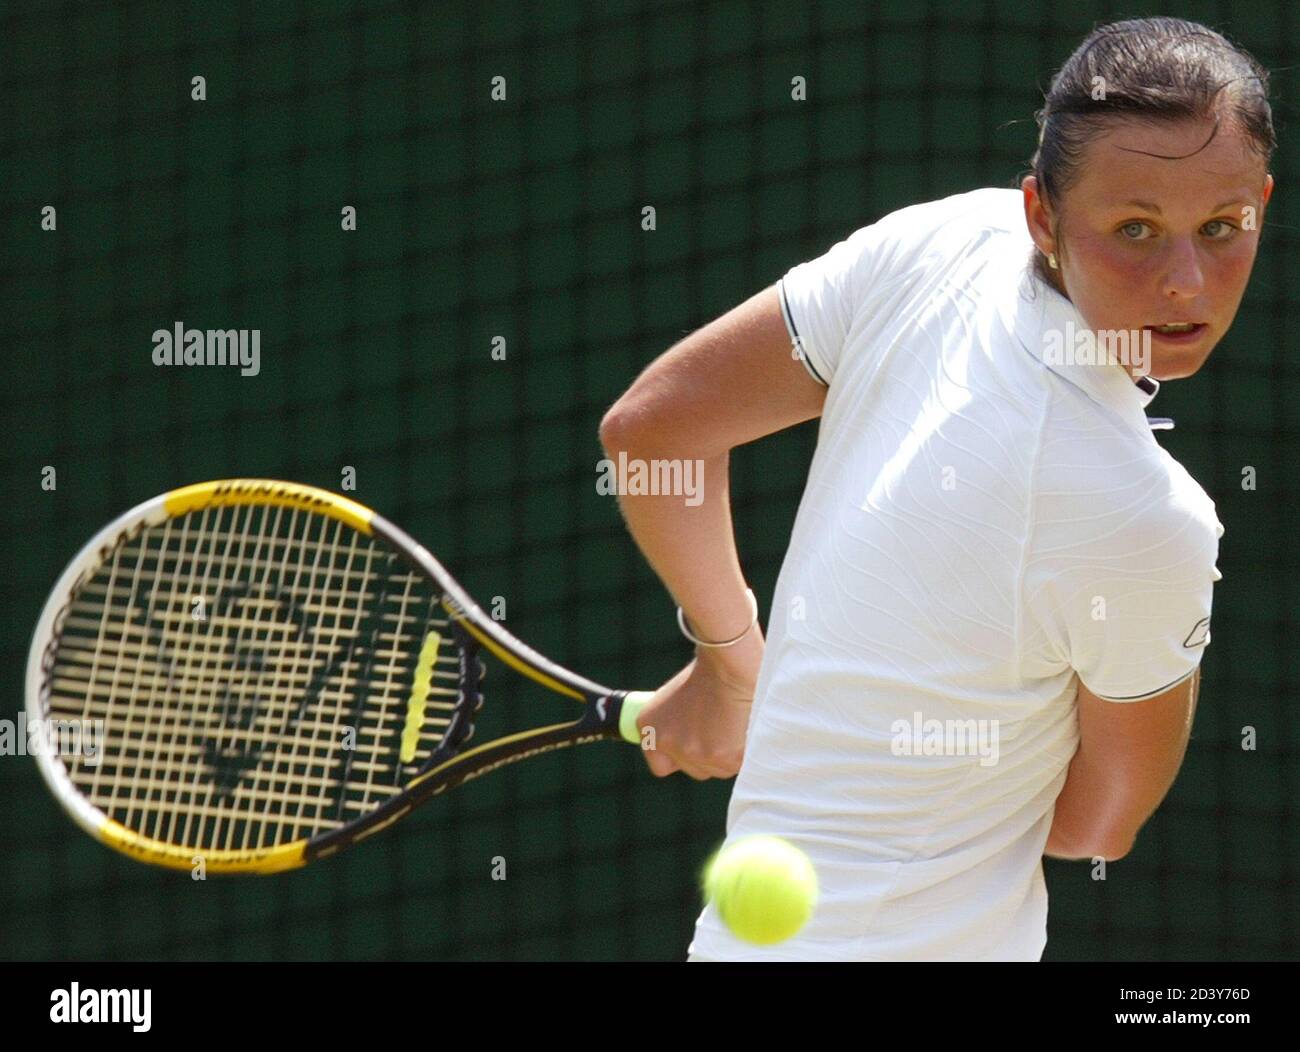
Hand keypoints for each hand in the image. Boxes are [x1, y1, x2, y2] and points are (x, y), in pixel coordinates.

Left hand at [634, 628, 764, 779]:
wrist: (731, 662)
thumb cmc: (711, 669)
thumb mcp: (678, 694)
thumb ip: (676, 724)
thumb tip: (687, 738)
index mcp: (650, 726)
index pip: (661, 765)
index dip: (678, 757)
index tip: (691, 748)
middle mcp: (669, 744)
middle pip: (695, 769)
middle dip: (707, 755)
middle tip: (720, 729)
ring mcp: (697, 753)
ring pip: (717, 769)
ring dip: (727, 754)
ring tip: (734, 722)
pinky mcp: (724, 759)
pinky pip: (737, 766)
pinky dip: (744, 752)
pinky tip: (746, 728)